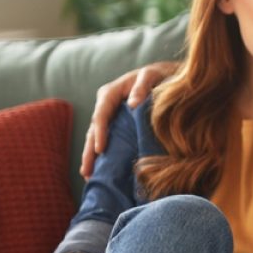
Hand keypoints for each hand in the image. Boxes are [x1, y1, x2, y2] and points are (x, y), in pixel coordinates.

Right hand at [81, 61, 179, 178]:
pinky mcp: (116, 124)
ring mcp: (109, 116)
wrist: (165, 76)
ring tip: (89, 177)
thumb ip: (142, 86)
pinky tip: (101, 171)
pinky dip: (102, 155)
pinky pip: (106, 140)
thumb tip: (132, 104)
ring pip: (96, 138)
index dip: (99, 133)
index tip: (100, 150)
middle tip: (87, 172)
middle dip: (89, 152)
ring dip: (92, 157)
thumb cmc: (158, 75)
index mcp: (109, 93)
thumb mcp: (151, 75)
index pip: (101, 115)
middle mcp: (105, 105)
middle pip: (93, 130)